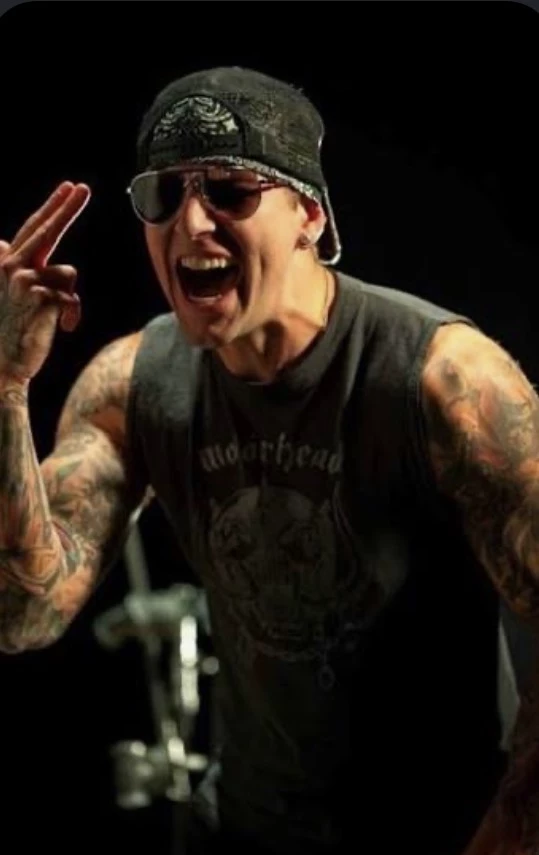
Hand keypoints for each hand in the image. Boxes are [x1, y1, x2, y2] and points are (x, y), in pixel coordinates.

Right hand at [0, 181, 89, 383]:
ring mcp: (24, 281)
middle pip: (46, 230)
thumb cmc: (12, 329)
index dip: (53, 207)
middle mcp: (12, 266)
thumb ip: (12, 264)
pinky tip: (63, 329)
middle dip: (65, 208)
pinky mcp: (39, 297)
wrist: (4, 363)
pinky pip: (72, 299)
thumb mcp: (10, 293)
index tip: (70, 186)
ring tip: (53, 319)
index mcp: (9, 263)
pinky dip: (72, 317)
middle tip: (83, 187)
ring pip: (67, 274)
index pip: (34, 228)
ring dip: (68, 298)